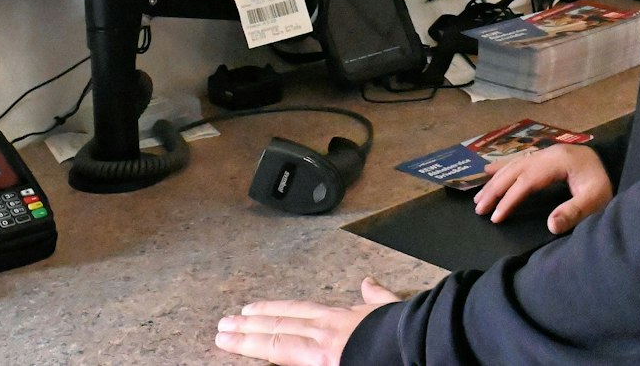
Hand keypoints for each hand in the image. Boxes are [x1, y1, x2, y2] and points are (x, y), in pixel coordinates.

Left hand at [215, 277, 400, 364]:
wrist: (416, 335)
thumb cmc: (404, 326)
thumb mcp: (389, 307)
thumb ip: (375, 298)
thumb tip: (369, 282)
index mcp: (339, 317)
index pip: (297, 311)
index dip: (272, 310)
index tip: (250, 310)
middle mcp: (325, 329)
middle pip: (278, 324)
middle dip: (249, 325)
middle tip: (224, 324)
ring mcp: (321, 347)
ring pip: (274, 339)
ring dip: (246, 338)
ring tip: (223, 336)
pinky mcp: (321, 362)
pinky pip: (286, 357)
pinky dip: (265, 355)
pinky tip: (245, 351)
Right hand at [473, 144, 612, 233]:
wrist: (619, 164)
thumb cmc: (605, 185)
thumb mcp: (596, 200)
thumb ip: (574, 211)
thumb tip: (550, 225)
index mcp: (558, 162)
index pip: (527, 181)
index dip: (510, 199)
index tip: (496, 217)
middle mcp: (548, 154)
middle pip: (515, 171)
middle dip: (495, 190)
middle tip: (479, 209)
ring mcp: (546, 153)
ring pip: (514, 165)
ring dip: (495, 181)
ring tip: (478, 197)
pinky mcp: (547, 156)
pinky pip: (519, 161)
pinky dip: (502, 167)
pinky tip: (488, 170)